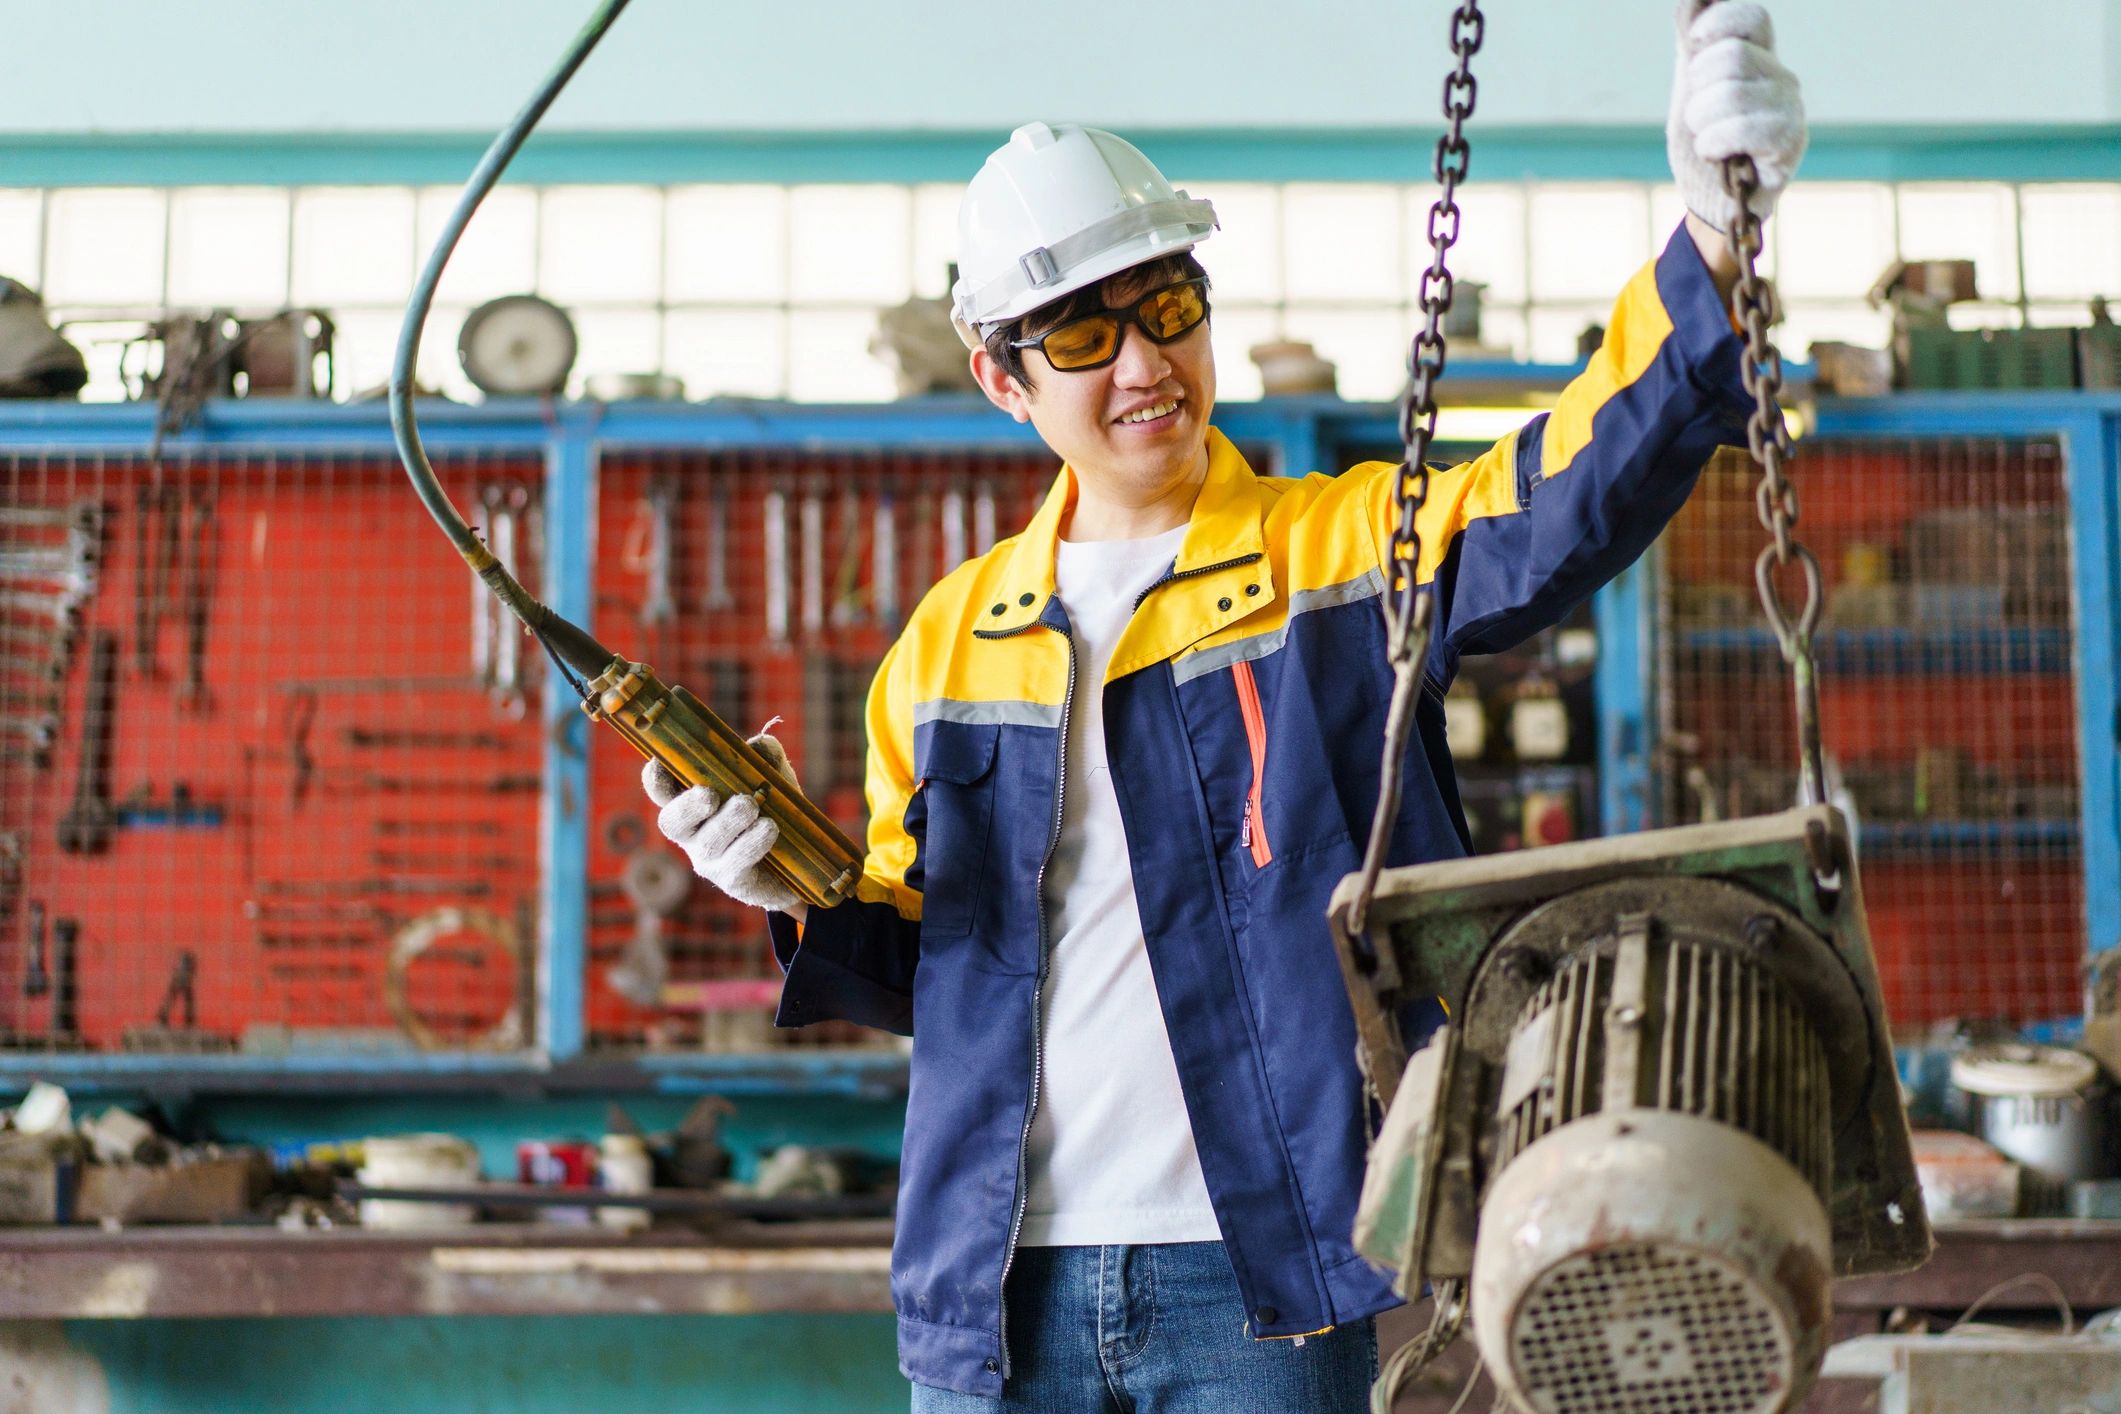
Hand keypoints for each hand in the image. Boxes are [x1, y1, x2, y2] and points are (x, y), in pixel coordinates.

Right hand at [642, 734, 802, 913]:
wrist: (801, 861)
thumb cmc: (774, 811)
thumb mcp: (773, 778)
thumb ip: (765, 757)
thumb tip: (758, 745)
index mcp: (693, 803)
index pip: (662, 791)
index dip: (655, 779)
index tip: (659, 762)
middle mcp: (693, 833)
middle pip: (672, 821)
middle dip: (687, 807)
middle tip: (709, 795)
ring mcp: (710, 859)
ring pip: (709, 840)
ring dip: (729, 820)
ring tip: (750, 806)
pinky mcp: (733, 880)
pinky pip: (737, 861)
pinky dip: (752, 842)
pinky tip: (769, 828)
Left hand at [1666, 1, 1805, 231]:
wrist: (1712, 203)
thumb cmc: (1704, 145)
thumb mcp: (1690, 92)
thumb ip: (1691, 47)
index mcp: (1759, 58)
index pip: (1752, 18)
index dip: (1719, 23)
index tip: (1695, 43)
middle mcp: (1781, 77)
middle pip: (1732, 55)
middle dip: (1698, 89)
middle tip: (1699, 117)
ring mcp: (1790, 108)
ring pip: (1731, 93)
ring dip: (1701, 123)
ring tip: (1706, 139)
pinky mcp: (1790, 141)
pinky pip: (1744, 128)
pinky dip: (1714, 143)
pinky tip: (1715, 154)